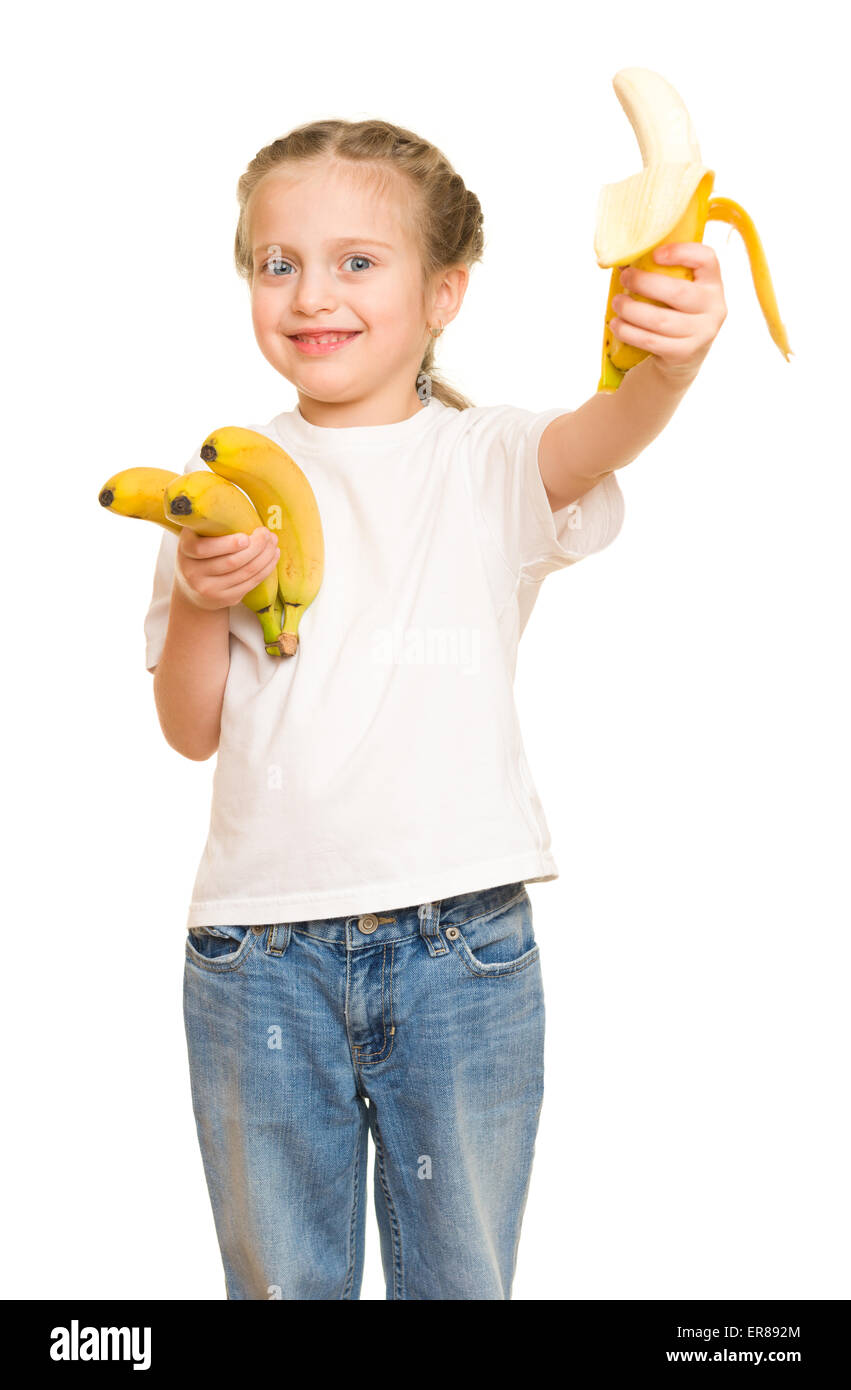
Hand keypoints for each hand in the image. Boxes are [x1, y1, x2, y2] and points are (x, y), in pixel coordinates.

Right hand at [174, 526, 280, 611]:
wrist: (192, 588)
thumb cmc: (200, 553)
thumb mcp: (196, 536)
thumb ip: (209, 523)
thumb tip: (239, 504)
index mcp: (185, 550)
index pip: (203, 549)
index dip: (227, 544)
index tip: (246, 537)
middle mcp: (192, 572)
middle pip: (231, 561)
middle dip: (256, 547)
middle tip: (267, 534)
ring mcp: (208, 589)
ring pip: (244, 573)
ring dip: (265, 557)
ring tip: (274, 544)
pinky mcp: (223, 599)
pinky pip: (250, 584)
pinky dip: (265, 570)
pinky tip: (272, 558)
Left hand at [610, 242, 727, 381]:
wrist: (684, 358)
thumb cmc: (676, 314)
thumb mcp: (679, 291)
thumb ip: (662, 274)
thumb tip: (624, 261)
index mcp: (713, 284)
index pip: (706, 258)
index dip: (681, 252)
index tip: (655, 254)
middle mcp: (714, 308)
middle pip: (677, 291)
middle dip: (644, 283)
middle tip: (624, 278)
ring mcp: (701, 333)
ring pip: (660, 319)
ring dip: (631, 309)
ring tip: (616, 303)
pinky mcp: (684, 353)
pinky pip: (650, 341)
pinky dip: (628, 332)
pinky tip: (616, 324)